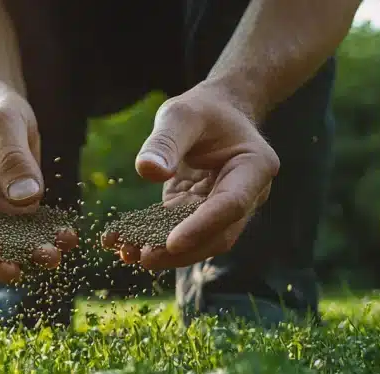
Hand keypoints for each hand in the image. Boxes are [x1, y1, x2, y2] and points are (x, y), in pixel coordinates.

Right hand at [0, 80, 78, 282]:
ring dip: (24, 256)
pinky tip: (67, 238)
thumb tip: (27, 199)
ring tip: (52, 257)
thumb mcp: (5, 122)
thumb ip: (13, 158)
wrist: (1, 107)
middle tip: (19, 272)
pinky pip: (27, 231)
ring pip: (2, 244)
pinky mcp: (14, 211)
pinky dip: (45, 238)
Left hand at [102, 83, 279, 269]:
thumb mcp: (181, 114)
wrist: (215, 113)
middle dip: (181, 251)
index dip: (201, 226)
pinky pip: (182, 233)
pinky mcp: (202, 214)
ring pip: (201, 242)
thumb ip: (165, 141)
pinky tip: (126, 244)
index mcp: (254, 167)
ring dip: (166, 253)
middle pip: (219, 234)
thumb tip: (147, 171)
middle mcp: (247, 195)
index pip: (230, 204)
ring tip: (128, 254)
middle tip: (143, 258)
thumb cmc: (203, 109)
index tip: (171, 243)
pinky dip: (155, 241)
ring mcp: (226, 209)